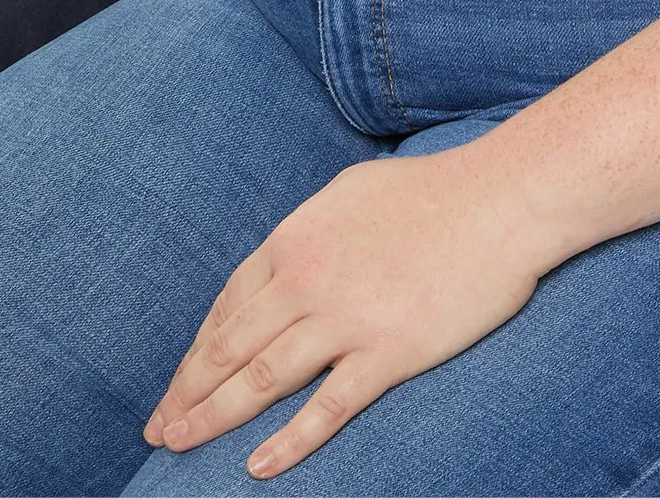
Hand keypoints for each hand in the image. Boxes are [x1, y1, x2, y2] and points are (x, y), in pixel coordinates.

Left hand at [142, 148, 548, 478]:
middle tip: (158, 430)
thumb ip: (310, 232)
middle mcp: (307, 280)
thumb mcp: (350, 193)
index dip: (197, 350)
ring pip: (260, 380)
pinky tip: (258, 467)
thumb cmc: (433, 191)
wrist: (501, 200)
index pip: (228, 305)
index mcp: (296, 239)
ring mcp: (345, 319)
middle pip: (229, 347)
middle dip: (187, 393)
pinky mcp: (387, 353)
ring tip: (180, 446)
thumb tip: (282, 264)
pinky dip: (288, 443)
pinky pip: (325, 409)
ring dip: (213, 418)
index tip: (178, 383)